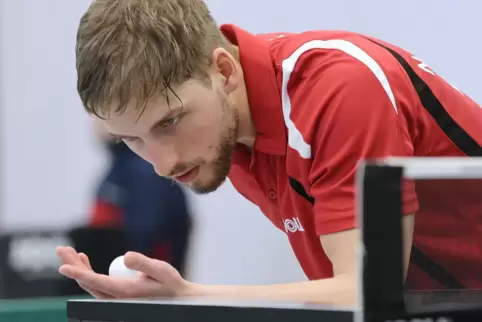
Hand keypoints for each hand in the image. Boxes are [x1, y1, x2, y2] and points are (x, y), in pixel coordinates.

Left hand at [56, 246, 199, 298]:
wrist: (178, 298)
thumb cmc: (170, 284)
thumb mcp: (161, 270)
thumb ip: (143, 263)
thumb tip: (124, 257)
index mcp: (125, 292)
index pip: (95, 282)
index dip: (78, 273)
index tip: (63, 267)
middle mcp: (116, 297)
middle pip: (87, 282)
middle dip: (73, 265)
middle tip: (62, 249)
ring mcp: (115, 297)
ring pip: (89, 283)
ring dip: (78, 267)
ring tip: (70, 252)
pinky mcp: (117, 293)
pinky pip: (96, 283)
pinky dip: (87, 271)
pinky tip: (85, 261)